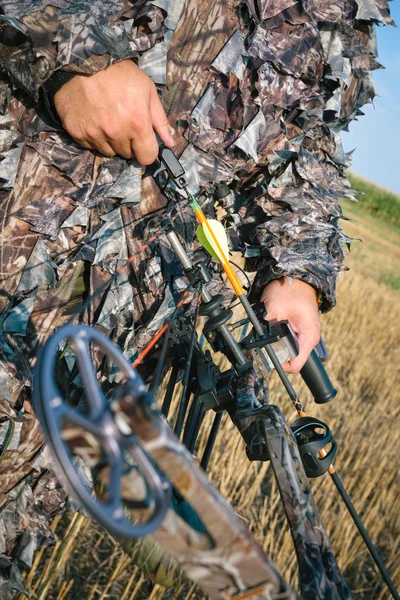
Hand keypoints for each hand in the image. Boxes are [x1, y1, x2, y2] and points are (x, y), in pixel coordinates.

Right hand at [54, 60, 173, 164]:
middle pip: (127, 154)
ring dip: (111, 141)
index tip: (144, 144)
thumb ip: (160, 121)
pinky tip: (94, 119)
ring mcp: (95, 134)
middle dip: (129, 143)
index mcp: (137, 123)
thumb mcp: (148, 92)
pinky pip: (90, 145)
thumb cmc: (121, 74)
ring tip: (108, 120)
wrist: (86, 61)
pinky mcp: (77, 132)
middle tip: (124, 123)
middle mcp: (116, 132)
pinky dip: (94, 137)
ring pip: (109, 152)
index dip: (147, 151)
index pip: (147, 157)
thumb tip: (170, 143)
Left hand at [261, 278, 319, 373]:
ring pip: (290, 351)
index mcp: (308, 337)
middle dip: (276, 354)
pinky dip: (280, 339)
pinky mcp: (300, 330)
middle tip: (263, 346)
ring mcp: (305, 335)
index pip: (295, 365)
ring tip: (268, 336)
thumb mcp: (274, 308)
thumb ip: (266, 327)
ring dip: (277, 346)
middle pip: (292, 359)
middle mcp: (309, 339)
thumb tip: (255, 342)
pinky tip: (273, 331)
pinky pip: (289, 342)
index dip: (278, 365)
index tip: (265, 356)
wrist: (297, 278)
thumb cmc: (290, 290)